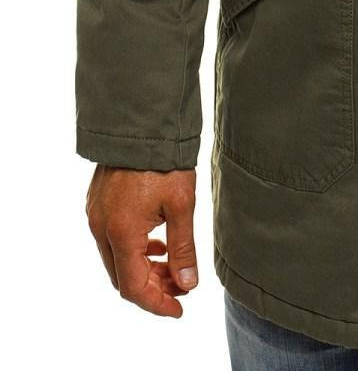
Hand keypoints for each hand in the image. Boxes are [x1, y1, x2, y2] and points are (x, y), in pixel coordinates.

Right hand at [85, 165, 198, 317]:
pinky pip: (112, 240)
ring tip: (173, 264)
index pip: (134, 288)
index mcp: (121, 233)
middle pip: (123, 277)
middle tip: (182, 286)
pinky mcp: (97, 203)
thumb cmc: (164, 160)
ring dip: (144, 268)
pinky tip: (157, 241)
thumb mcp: (182, 205)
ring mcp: (96, 215)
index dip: (157, 303)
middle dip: (153, 287)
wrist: (142, 122)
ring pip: (117, 259)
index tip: (180, 308)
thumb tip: (188, 283)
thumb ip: (183, 248)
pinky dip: (134, 249)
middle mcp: (101, 228)